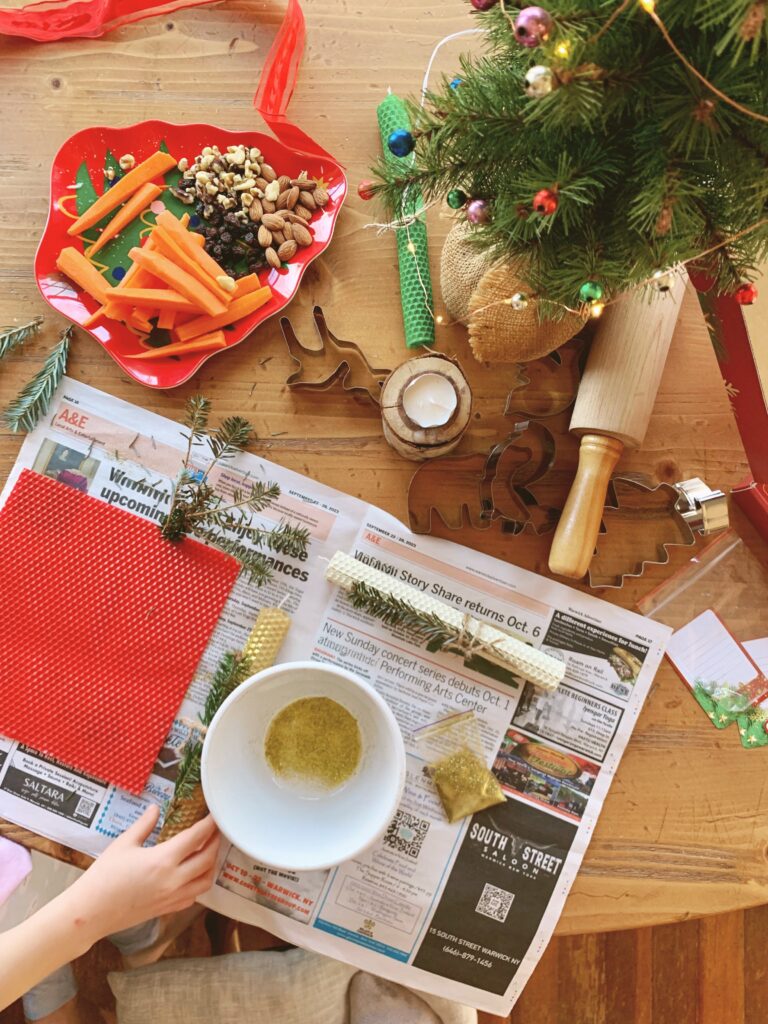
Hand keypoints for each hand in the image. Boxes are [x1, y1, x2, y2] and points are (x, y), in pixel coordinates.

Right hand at [62, 805, 219, 943]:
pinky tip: (193, 874)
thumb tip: (155, 808)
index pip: (196, 837)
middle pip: (208, 858)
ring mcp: (172, 897)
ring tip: (208, 851)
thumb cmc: (103, 876)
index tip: (214, 815)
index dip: (209, 824)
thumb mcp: (123, 844)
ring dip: (211, 864)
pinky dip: (199, 883)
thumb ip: (144, 824)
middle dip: (215, 842)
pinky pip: (193, 896)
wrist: (90, 913)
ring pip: (206, 880)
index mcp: (163, 860)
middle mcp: (174, 880)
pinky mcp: (167, 910)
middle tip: (215, 830)